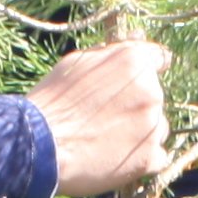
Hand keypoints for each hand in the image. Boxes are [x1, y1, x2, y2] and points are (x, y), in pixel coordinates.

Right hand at [29, 37, 171, 197]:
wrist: (38, 146)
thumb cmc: (52, 102)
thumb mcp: (77, 63)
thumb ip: (112, 52)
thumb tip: (138, 37)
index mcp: (134, 61)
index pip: (160, 59)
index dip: (143, 72)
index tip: (129, 85)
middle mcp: (151, 91)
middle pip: (154, 98)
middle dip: (135, 106)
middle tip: (101, 119)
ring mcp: (152, 125)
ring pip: (156, 128)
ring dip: (139, 134)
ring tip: (104, 141)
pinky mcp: (149, 158)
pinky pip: (157, 157)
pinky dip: (141, 160)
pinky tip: (115, 160)